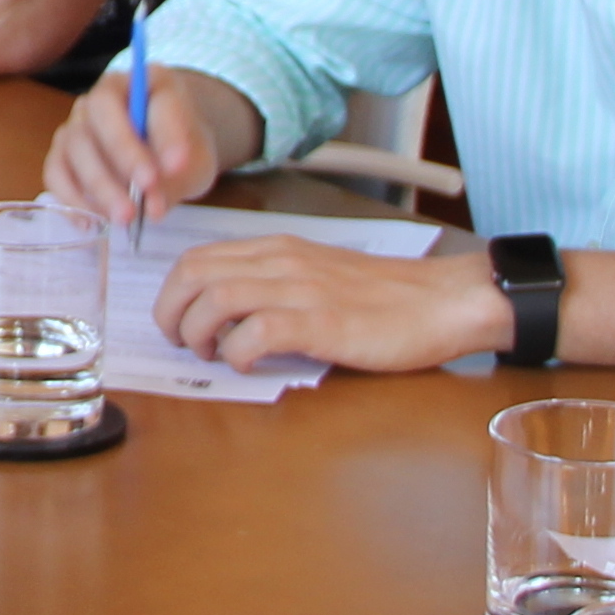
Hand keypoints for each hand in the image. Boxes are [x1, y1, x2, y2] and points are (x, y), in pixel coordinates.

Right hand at [44, 65, 244, 226]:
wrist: (167, 152)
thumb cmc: (181, 148)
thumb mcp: (196, 159)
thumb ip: (178, 176)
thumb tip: (152, 204)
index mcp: (144, 81)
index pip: (144, 94)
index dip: (159, 128)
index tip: (179, 164)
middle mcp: (103, 94)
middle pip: (100, 115)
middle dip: (123, 155)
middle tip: (147, 191)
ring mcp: (78, 122)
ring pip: (76, 146)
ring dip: (99, 185)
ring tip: (125, 218)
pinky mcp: (62, 153)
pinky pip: (56, 172)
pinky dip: (70, 198)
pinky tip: (91, 222)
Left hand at [151, 229, 492, 375]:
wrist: (443, 301)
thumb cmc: (388, 297)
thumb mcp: (320, 276)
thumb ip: (278, 285)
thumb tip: (232, 315)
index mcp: (280, 250)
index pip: (199, 258)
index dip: (174, 293)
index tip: (179, 321)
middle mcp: (282, 263)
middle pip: (194, 274)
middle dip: (171, 312)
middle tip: (183, 343)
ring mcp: (301, 291)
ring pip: (215, 298)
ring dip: (198, 332)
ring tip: (213, 355)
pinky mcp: (321, 323)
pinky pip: (257, 331)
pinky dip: (238, 352)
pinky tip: (249, 364)